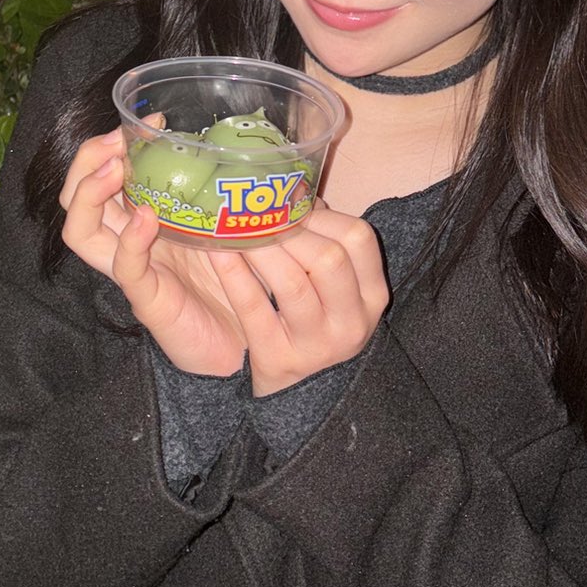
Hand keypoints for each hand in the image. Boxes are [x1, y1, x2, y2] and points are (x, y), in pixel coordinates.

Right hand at [58, 128, 246, 378]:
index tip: (152, 120)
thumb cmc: (239, 279)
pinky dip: (130, 241)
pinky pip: (125, 269)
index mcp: (141, 219)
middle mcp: (127, 242)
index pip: (100, 176)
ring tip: (113, 169)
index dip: (112, 144)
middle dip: (86, 161)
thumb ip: (221, 189)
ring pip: (81, 232)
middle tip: (117, 140)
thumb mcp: (227, 221)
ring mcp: (133, 272)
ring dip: (90, 194)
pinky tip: (146, 219)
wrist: (250, 342)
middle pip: (75, 199)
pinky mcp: (149, 301)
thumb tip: (239, 140)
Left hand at [206, 201, 390, 396]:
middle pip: (329, 258)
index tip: (291, 205)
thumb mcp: (335, 288)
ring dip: (260, 247)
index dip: (323, 215)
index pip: (358, 239)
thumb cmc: (313, 323)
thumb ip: (324, 242)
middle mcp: (351, 322)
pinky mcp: (279, 360)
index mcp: (370, 295)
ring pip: (291, 282)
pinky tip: (216, 252)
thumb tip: (298, 190)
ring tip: (233, 227)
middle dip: (290, 230)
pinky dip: (233, 275)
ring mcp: (317, 346)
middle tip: (258, 214)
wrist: (297, 396)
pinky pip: (254, 309)